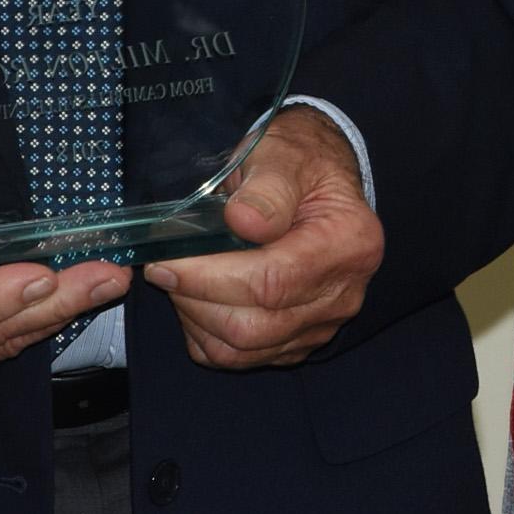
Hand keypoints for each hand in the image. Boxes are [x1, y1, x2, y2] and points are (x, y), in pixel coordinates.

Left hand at [143, 105, 383, 367]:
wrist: (319, 179)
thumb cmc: (299, 162)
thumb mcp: (284, 154)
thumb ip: (267, 186)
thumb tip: (242, 221)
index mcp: (349, 242)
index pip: (273, 281)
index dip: (211, 278)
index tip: (167, 262)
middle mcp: (343, 294)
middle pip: (257, 326)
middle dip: (196, 300)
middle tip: (164, 269)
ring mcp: (323, 324)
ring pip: (245, 350)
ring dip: (197, 320)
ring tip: (179, 280)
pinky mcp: (300, 341)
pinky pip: (244, 359)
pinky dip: (208, 338)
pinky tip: (196, 300)